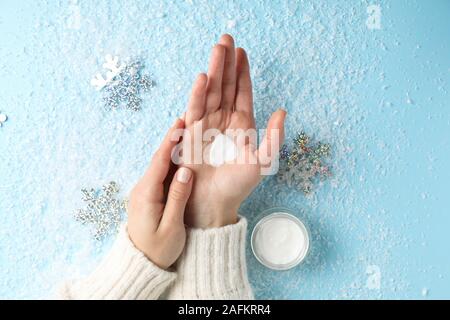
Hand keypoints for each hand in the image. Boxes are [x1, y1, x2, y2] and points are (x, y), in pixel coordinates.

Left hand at [127, 119, 192, 268]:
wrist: (140, 264)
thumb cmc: (157, 250)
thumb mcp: (171, 227)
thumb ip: (178, 197)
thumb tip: (186, 170)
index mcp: (147, 194)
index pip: (160, 161)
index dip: (170, 141)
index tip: (180, 123)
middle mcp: (143, 189)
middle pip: (159, 159)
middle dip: (172, 139)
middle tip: (185, 120)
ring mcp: (145, 193)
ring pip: (160, 166)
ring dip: (172, 149)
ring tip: (186, 132)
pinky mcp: (149, 197)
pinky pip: (161, 175)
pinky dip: (171, 163)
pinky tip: (181, 156)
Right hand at [181, 34, 285, 227]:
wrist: (213, 205)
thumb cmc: (237, 187)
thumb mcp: (261, 162)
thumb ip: (273, 138)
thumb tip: (283, 111)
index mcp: (242, 125)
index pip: (242, 93)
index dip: (242, 73)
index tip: (241, 51)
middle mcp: (224, 121)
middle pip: (225, 86)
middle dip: (226, 63)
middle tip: (226, 38)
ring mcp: (207, 125)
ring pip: (211, 92)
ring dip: (213, 71)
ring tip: (216, 49)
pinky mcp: (192, 133)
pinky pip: (195, 109)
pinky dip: (198, 93)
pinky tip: (203, 77)